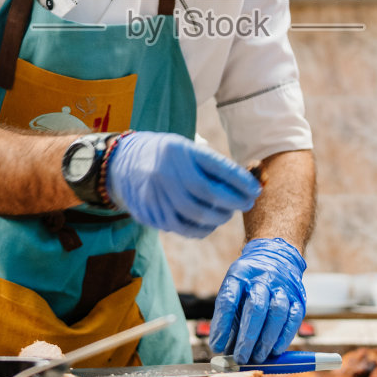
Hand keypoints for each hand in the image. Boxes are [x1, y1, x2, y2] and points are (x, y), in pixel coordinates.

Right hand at [103, 132, 259, 237]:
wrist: (122, 162)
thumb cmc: (166, 155)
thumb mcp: (186, 148)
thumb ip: (211, 165)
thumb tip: (245, 183)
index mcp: (180, 150)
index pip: (217, 167)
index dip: (240, 181)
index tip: (255, 189)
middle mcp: (166, 171)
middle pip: (208, 194)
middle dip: (233, 202)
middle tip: (245, 203)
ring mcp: (156, 194)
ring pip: (196, 215)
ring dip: (218, 217)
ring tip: (227, 213)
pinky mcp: (149, 212)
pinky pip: (181, 227)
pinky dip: (200, 229)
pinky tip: (208, 223)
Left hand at [208, 238, 306, 364]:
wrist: (276, 257)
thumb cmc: (249, 283)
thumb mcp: (234, 290)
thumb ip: (229, 318)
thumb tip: (223, 350)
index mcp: (240, 274)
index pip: (229, 300)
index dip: (222, 325)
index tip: (217, 346)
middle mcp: (262, 278)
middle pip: (255, 307)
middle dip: (247, 337)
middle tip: (240, 358)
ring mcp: (282, 287)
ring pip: (277, 312)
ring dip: (267, 339)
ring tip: (258, 358)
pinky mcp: (298, 297)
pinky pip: (294, 318)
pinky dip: (284, 336)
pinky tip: (275, 350)